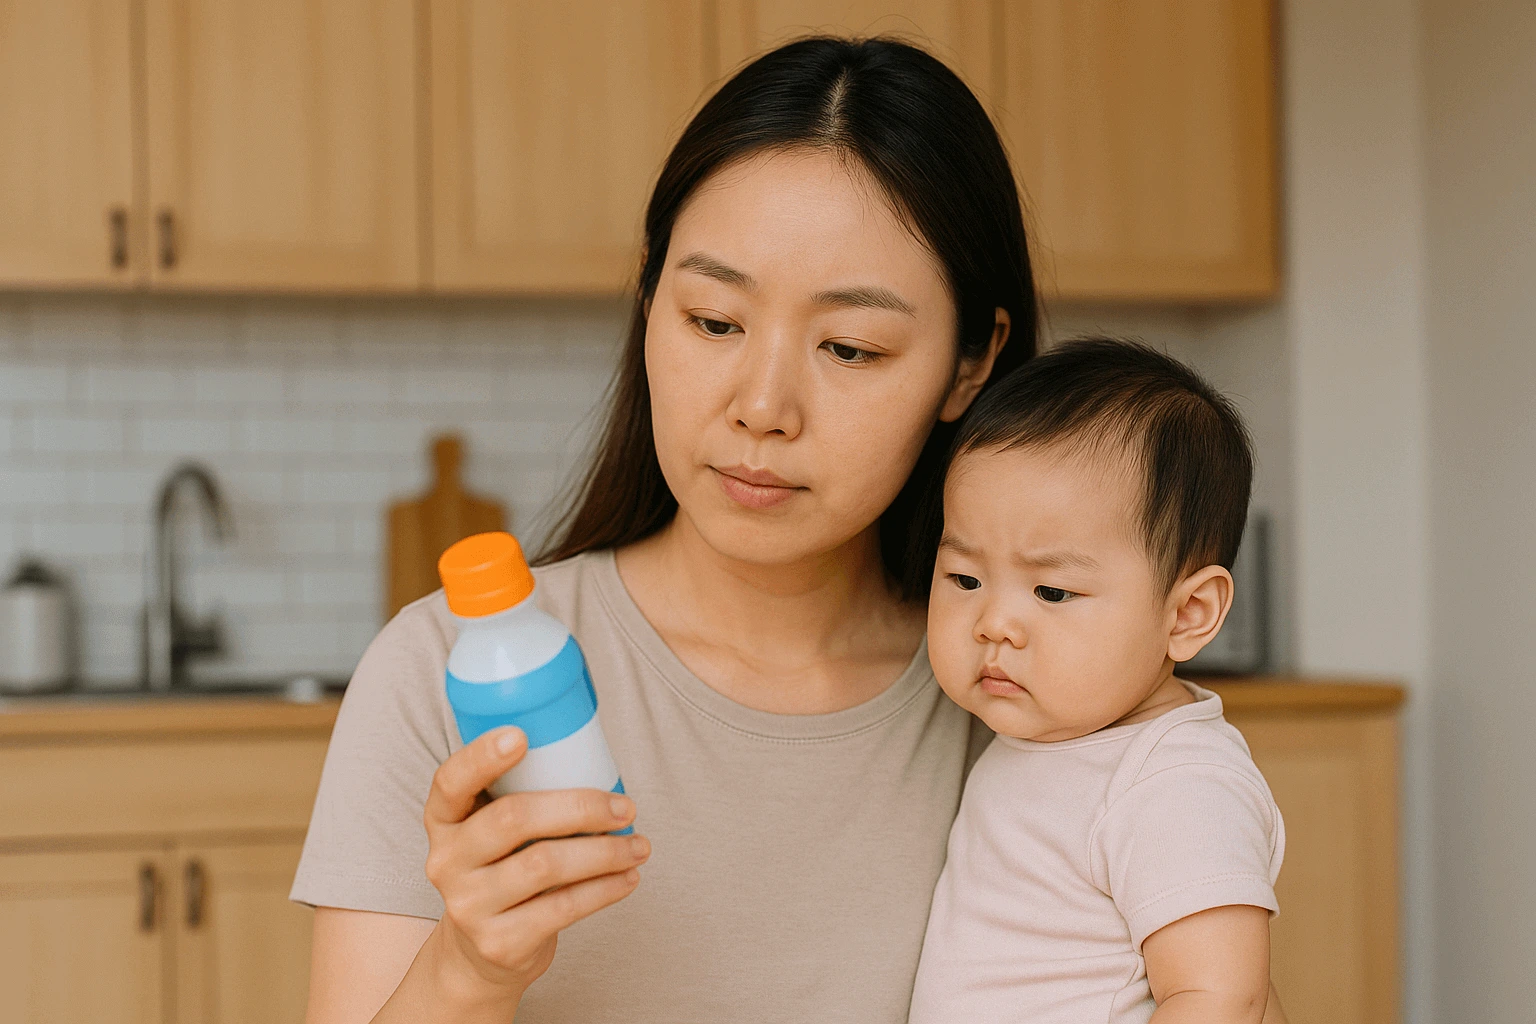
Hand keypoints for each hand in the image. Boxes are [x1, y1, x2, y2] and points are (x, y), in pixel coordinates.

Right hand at [420, 726, 648, 1006]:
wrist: (479, 954)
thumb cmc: (502, 871)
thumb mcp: (491, 832)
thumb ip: (519, 795)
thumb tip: (592, 755)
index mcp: (444, 820)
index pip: (450, 781)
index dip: (481, 756)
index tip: (521, 735)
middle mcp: (446, 861)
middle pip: (513, 819)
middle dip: (581, 807)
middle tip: (625, 807)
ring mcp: (468, 906)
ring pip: (545, 864)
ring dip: (605, 852)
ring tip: (639, 845)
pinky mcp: (498, 942)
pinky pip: (562, 907)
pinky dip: (605, 889)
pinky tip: (628, 877)